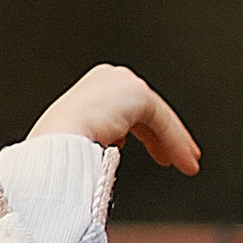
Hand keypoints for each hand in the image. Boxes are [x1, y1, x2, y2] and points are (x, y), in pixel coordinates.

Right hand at [28, 63, 201, 171]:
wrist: (57, 140)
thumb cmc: (58, 147)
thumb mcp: (80, 139)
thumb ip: (101, 139)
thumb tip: (114, 150)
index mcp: (91, 88)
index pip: (127, 109)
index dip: (146, 134)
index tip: (159, 154)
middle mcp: (108, 78)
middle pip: (146, 110)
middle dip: (165, 137)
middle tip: (178, 158)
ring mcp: (122, 81)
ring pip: (158, 115)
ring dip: (174, 142)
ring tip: (185, 164)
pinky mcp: (136, 92)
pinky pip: (162, 120)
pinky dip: (174, 141)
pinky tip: (181, 161)